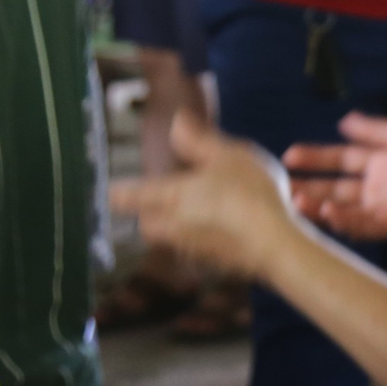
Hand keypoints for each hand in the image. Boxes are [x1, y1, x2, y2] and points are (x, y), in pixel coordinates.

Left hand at [112, 112, 299, 280]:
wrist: (277, 246)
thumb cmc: (250, 194)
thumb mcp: (227, 155)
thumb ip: (198, 140)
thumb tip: (176, 121)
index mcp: (171, 196)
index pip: (129, 196)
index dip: (118, 193)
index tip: (110, 191)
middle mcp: (175, 226)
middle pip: (147, 226)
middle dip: (147, 215)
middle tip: (155, 203)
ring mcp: (196, 250)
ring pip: (172, 241)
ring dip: (175, 229)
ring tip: (194, 215)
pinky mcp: (218, 265)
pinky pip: (200, 252)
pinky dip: (204, 242)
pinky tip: (224, 232)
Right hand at [284, 113, 386, 240]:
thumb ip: (378, 131)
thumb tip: (344, 121)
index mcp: (380, 162)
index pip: (340, 159)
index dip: (316, 158)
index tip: (289, 156)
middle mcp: (377, 187)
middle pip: (335, 187)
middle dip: (309, 186)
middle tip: (282, 187)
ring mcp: (384, 208)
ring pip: (345, 208)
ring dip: (321, 206)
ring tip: (297, 201)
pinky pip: (366, 224)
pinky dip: (347, 220)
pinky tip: (329, 213)